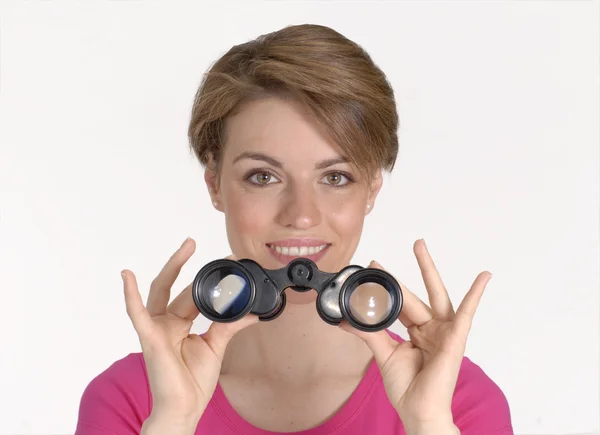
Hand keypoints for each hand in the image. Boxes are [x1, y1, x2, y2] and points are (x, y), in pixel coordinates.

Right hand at [122, 237, 258, 424]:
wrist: (185, 408)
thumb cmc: (193, 382)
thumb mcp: (216, 346)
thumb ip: (228, 325)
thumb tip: (250, 311)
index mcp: (180, 324)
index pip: (193, 294)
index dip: (209, 280)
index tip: (228, 263)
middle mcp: (166, 323)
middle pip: (178, 288)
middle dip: (189, 266)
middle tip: (201, 245)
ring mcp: (156, 329)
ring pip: (161, 291)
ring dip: (172, 267)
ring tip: (186, 247)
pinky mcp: (149, 339)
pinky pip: (136, 314)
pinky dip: (130, 295)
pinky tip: (127, 276)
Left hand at [340, 239, 491, 433]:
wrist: (418, 411)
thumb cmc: (407, 387)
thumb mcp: (384, 354)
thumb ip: (369, 334)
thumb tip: (346, 319)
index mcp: (417, 332)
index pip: (401, 303)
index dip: (388, 286)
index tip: (373, 267)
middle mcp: (432, 329)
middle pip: (419, 294)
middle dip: (413, 269)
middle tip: (410, 245)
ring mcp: (444, 333)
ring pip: (434, 297)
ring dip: (430, 271)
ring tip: (422, 247)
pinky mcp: (455, 341)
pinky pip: (467, 315)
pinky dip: (476, 295)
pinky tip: (483, 277)